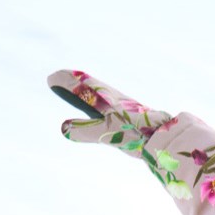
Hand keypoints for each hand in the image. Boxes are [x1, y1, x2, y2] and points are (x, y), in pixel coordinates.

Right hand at [47, 69, 172, 147]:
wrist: (163, 136)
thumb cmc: (136, 132)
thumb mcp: (107, 131)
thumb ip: (86, 130)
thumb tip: (63, 128)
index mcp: (106, 97)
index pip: (82, 84)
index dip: (66, 81)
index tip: (52, 78)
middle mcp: (112, 98)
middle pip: (89, 86)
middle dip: (73, 82)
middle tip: (58, 78)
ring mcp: (120, 107)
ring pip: (98, 94)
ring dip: (85, 91)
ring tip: (73, 90)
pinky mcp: (126, 116)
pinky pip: (105, 105)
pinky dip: (95, 102)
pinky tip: (97, 110)